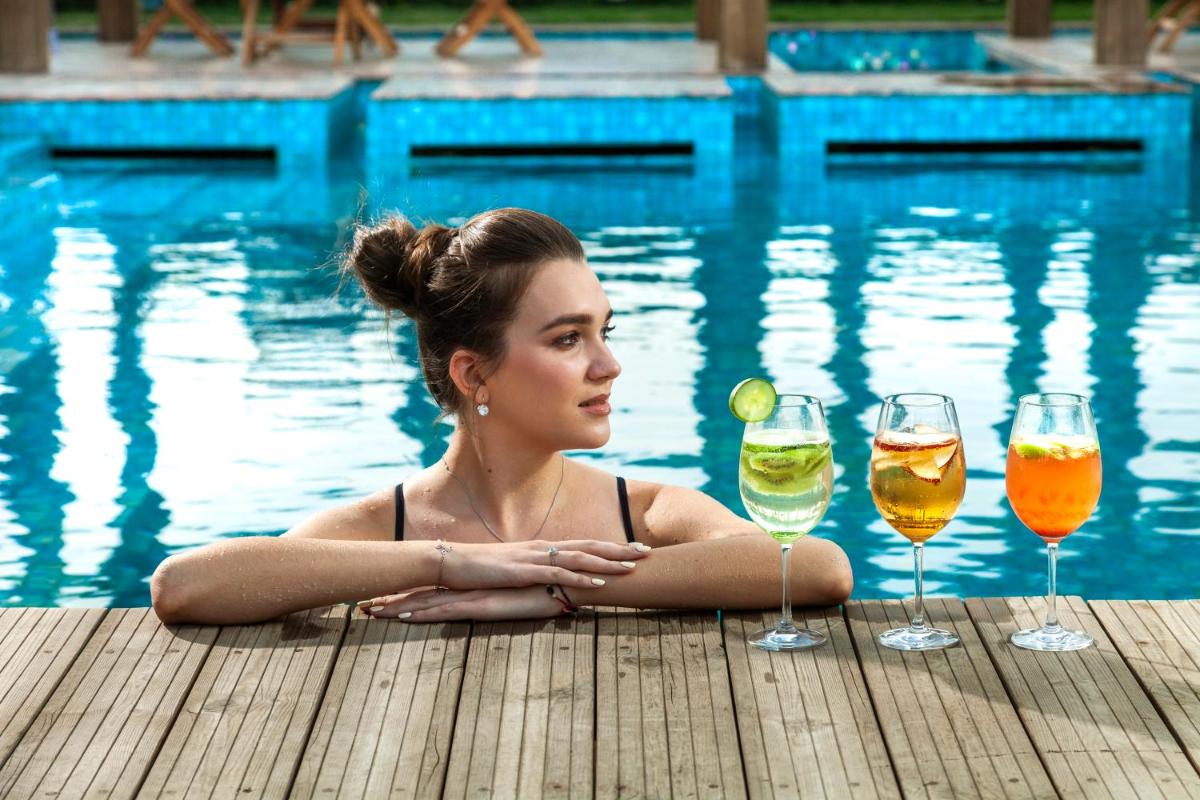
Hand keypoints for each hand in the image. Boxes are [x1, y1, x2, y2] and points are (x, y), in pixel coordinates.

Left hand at [361, 585, 565, 621]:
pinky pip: (446, 611)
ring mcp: (473, 596)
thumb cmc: (545, 587)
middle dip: (391, 600)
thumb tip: (491, 602)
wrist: (566, 578)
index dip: (406, 594)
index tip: (381, 598)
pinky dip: (423, 613)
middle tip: (362, 607)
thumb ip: (502, 596)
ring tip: (370, 613)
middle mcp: (468, 588)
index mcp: (473, 586)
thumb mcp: (516, 594)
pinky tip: (403, 616)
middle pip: (422, 595)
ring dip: (398, 607)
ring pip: (427, 602)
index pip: (433, 590)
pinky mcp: (482, 605)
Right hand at [438, 538, 648, 591]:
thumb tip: (552, 588)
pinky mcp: (523, 571)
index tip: (635, 549)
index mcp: (541, 548)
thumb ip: (533, 576)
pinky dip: (580, 576)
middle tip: (647, 552)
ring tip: (633, 567)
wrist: (451, 562)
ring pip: (579, 557)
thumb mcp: (512, 572)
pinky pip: (557, 573)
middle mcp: (542, 548)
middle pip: (589, 546)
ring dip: (608, 562)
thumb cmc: (479, 569)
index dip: (610, 547)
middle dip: (620, 550)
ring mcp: (534, 558)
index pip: (583, 545)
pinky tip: (598, 581)